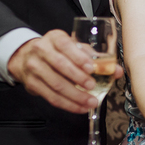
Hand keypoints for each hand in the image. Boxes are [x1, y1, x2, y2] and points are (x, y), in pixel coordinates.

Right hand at [7, 29, 122, 113]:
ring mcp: (34, 67)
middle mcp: (41, 50)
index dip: (79, 58)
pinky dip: (68, 104)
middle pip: (60, 65)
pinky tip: (80, 107)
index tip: (92, 68)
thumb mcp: (74, 48)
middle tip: (93, 86)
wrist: (27, 57)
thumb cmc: (57, 52)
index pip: (66, 45)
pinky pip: (51, 97)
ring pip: (56, 84)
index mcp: (55, 38)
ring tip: (91, 101)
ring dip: (75, 96)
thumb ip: (95, 58)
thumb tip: (116, 70)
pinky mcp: (32, 84)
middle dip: (78, 78)